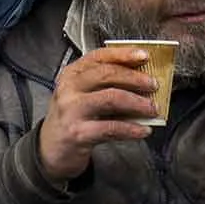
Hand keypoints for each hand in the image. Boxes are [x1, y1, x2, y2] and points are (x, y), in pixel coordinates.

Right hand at [36, 49, 160, 179]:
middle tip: (154, 85)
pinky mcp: (78, 133)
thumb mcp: (81, 94)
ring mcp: (72, 111)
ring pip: (112, 98)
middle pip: (107, 74)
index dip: (123, 54)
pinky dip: (132, 128)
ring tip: (152, 109)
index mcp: (71, 74)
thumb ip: (104, 85)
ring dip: (138, 103)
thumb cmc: (71, 118)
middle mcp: (69, 88)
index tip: (144, 56)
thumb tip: (141, 80)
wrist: (50, 149)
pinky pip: (112, 128)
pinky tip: (143, 130)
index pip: (99, 57)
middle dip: (136, 79)